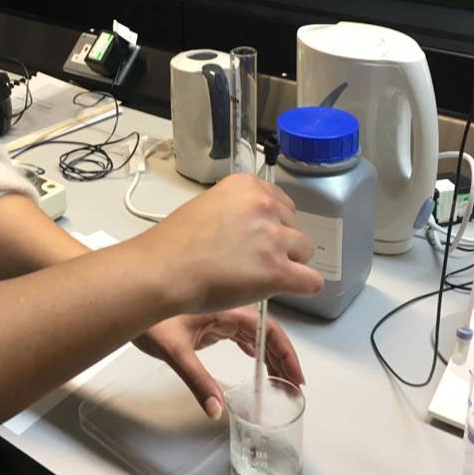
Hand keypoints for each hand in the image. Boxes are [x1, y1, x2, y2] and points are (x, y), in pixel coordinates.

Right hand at [131, 172, 322, 315]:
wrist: (162, 271)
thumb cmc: (174, 245)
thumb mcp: (208, 205)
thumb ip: (239, 209)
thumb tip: (257, 227)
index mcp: (247, 186)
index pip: (282, 203)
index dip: (271, 225)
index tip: (256, 238)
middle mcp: (264, 205)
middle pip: (295, 227)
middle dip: (280, 244)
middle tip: (251, 260)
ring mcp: (272, 238)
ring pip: (305, 252)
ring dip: (288, 264)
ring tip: (257, 275)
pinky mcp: (277, 271)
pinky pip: (311, 281)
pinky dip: (301, 287)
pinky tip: (283, 289)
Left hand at [133, 306, 304, 418]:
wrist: (125, 298)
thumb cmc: (147, 317)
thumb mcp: (174, 351)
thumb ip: (197, 381)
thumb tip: (216, 409)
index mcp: (224, 307)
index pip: (266, 329)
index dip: (285, 352)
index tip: (296, 375)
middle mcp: (225, 307)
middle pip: (264, 330)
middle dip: (282, 356)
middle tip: (293, 383)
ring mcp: (217, 313)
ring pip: (253, 331)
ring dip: (269, 352)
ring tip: (281, 377)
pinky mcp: (208, 320)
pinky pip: (239, 332)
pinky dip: (253, 347)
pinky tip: (258, 359)